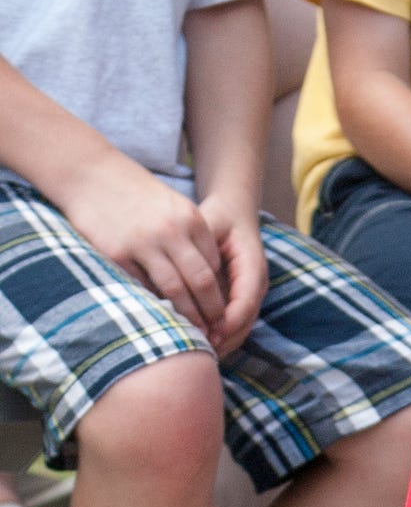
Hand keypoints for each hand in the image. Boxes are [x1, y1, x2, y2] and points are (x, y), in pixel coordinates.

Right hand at [58, 156, 227, 344]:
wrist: (91, 173)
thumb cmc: (136, 194)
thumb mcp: (174, 207)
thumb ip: (193, 237)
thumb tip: (210, 279)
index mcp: (191, 219)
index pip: (215, 266)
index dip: (221, 292)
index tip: (224, 312)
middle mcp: (171, 231)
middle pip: (202, 282)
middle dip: (212, 311)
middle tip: (216, 331)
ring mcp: (143, 243)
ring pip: (175, 291)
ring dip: (187, 316)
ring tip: (193, 332)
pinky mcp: (117, 254)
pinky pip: (142, 287)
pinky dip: (154, 305)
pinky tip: (162, 317)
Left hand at [197, 192, 266, 356]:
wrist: (234, 212)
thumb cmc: (218, 216)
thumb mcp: (209, 225)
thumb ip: (201, 249)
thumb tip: (185, 275)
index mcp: (253, 265)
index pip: (246, 300)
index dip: (229, 321)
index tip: (208, 334)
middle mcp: (256, 283)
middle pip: (245, 321)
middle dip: (223, 340)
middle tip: (197, 353)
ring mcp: (250, 293)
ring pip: (240, 328)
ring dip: (220, 343)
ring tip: (195, 354)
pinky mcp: (240, 299)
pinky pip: (232, 324)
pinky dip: (218, 337)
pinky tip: (196, 344)